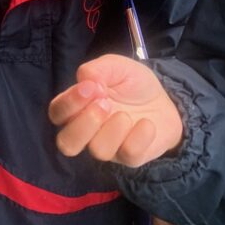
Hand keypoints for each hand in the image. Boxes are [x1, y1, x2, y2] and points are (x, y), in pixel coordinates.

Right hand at [48, 54, 183, 166]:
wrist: (166, 99)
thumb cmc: (132, 82)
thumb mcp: (116, 66)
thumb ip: (97, 69)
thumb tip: (86, 81)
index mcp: (77, 107)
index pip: (58, 112)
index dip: (68, 103)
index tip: (89, 88)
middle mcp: (87, 131)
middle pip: (67, 144)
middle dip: (84, 124)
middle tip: (105, 104)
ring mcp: (109, 147)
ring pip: (98, 151)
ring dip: (112, 130)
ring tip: (126, 115)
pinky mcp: (131, 157)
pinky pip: (128, 154)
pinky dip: (139, 136)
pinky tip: (147, 123)